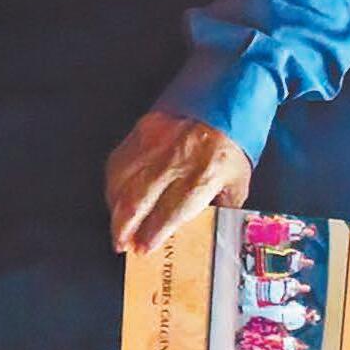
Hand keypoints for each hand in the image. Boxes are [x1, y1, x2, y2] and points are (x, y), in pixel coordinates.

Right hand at [105, 111, 251, 255]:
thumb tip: (203, 233)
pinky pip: (119, 161)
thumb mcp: (237, 184)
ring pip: (122, 182)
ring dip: (115, 208)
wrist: (226, 100)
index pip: (169, 213)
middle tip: (121, 244)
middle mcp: (175, 161)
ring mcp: (155, 143)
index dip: (152, 235)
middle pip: (138, 201)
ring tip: (117, 225)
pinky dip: (113, 183)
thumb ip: (219, 210)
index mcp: (203, 177)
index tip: (143, 249)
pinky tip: (115, 196)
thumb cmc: (232, 146)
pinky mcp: (143, 130)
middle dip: (124, 228)